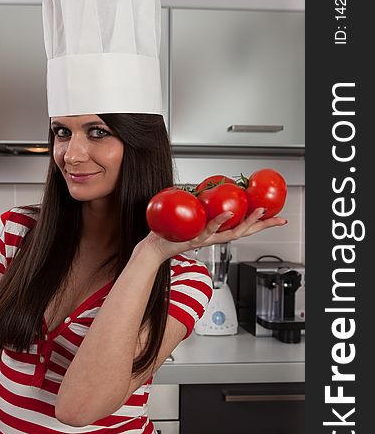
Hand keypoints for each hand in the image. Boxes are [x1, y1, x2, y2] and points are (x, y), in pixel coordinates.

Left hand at [137, 208, 286, 263]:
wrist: (154, 247)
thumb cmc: (169, 233)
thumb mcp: (189, 216)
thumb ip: (199, 204)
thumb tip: (204, 186)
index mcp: (215, 232)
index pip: (242, 227)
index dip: (259, 222)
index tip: (274, 216)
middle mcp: (214, 237)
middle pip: (244, 232)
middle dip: (263, 225)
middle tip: (279, 219)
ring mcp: (206, 239)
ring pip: (232, 232)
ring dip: (247, 222)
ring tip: (260, 212)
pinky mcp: (195, 240)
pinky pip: (210, 230)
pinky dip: (220, 221)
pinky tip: (228, 213)